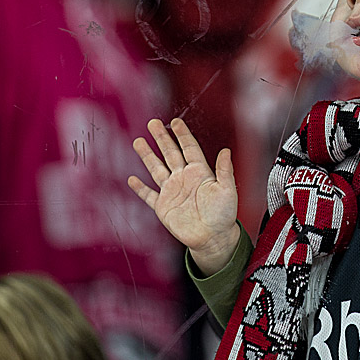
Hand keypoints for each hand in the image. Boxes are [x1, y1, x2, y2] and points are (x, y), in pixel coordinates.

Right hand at [128, 118, 239, 274]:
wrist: (213, 238)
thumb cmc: (224, 215)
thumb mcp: (227, 191)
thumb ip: (224, 171)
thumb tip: (225, 151)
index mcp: (200, 172)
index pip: (189, 148)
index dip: (182, 134)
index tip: (175, 121)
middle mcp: (184, 179)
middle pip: (170, 153)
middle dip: (161, 138)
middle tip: (152, 123)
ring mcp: (172, 191)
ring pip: (156, 169)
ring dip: (147, 156)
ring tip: (139, 141)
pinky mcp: (163, 207)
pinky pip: (149, 195)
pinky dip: (140, 188)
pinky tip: (132, 179)